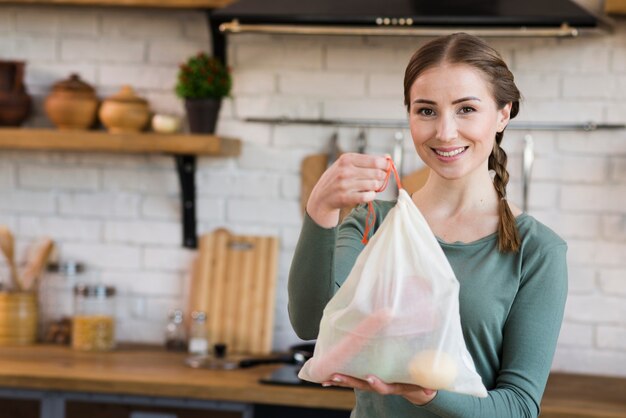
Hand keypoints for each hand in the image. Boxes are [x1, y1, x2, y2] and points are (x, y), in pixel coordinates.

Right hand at [306, 153, 388, 227]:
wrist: (321, 197)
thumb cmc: (338, 178)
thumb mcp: (347, 164)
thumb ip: (366, 160)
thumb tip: (387, 157)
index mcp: (346, 159)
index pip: (375, 161)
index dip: (384, 165)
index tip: (385, 168)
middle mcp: (345, 171)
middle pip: (377, 173)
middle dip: (382, 177)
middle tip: (379, 179)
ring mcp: (345, 185)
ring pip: (374, 185)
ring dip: (376, 187)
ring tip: (371, 186)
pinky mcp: (346, 198)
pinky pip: (368, 196)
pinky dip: (371, 196)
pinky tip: (368, 194)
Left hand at [322, 374, 436, 405]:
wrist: (416, 389)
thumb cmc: (421, 383)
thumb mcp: (426, 384)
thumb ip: (427, 385)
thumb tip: (430, 389)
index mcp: (394, 386)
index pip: (385, 387)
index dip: (377, 384)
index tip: (370, 378)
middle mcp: (381, 386)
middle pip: (363, 385)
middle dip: (348, 381)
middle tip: (335, 377)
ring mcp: (373, 383)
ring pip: (355, 382)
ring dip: (340, 380)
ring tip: (325, 377)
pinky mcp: (368, 378)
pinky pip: (353, 378)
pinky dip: (340, 378)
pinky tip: (327, 376)